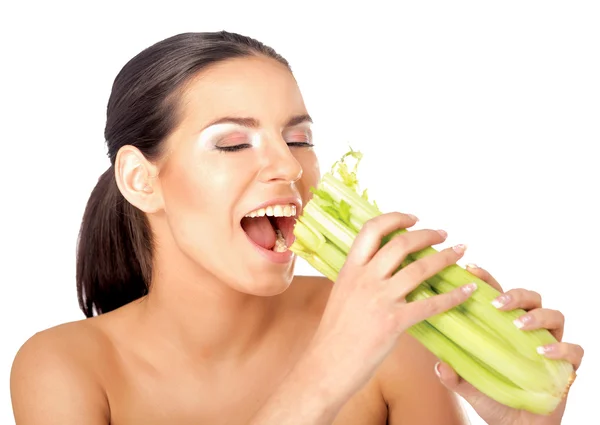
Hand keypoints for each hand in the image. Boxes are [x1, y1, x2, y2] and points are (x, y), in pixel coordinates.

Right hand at [308, 212, 477, 406]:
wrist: (325, 365)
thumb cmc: (334, 335)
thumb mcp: (341, 296)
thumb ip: (360, 279)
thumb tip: (381, 269)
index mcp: (350, 269)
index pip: (372, 230)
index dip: (395, 218)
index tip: (413, 219)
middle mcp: (364, 279)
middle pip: (401, 244)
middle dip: (427, 234)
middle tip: (443, 234)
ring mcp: (379, 299)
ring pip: (419, 268)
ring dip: (445, 257)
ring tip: (460, 251)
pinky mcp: (393, 322)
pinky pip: (430, 304)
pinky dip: (452, 296)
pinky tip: (467, 291)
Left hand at [434, 265, 583, 424]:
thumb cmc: (493, 399)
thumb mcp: (468, 386)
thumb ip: (453, 375)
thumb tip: (439, 365)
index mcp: (503, 326)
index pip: (497, 294)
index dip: (487, 279)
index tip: (471, 270)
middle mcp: (529, 330)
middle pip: (531, 297)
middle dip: (516, 294)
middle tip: (498, 303)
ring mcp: (550, 345)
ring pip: (555, 315)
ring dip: (537, 316)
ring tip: (518, 325)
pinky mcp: (567, 366)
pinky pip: (574, 349)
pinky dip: (561, 348)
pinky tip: (543, 351)